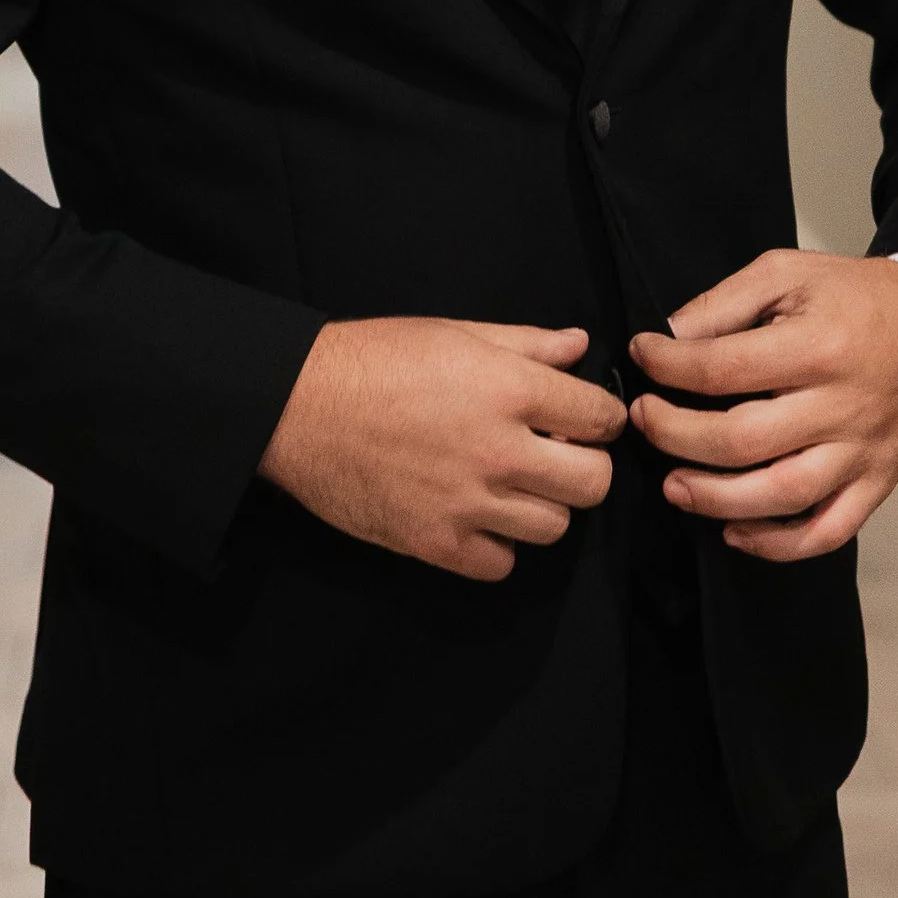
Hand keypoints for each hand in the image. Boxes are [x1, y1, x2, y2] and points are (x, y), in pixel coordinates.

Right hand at [262, 318, 625, 581]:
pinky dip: (497, 546)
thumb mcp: (454, 333)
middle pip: (593, 484)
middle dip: (585, 468)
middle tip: (556, 458)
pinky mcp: (435, 542)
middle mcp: (498, 450)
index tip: (583, 421)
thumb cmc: (373, 360)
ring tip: (513, 487)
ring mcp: (467, 502)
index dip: (600, 418)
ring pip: (554, 527)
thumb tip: (579, 346)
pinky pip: (501, 564)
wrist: (297, 405)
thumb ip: (525, 342)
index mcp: (509, 389)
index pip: (600, 418)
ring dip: (542, 507)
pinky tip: (478, 518)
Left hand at [629, 251, 897, 561]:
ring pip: (780, 495)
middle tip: (643, 421)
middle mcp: (843, 405)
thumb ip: (727, 301)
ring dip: (714, 499)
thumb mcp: (793, 272)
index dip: (667, 365)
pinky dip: (778, 544)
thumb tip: (670, 336)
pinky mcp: (878, 482)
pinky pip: (827, 531)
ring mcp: (863, 451)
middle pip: (742, 440)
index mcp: (819, 345)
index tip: (644, 356)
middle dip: (675, 435)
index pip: (722, 368)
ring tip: (674, 486)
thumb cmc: (865, 298)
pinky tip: (735, 530)